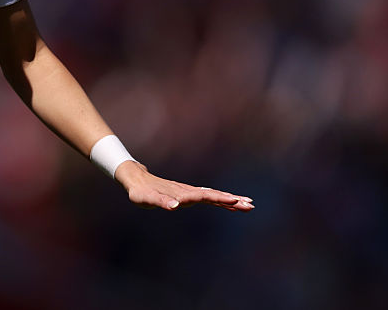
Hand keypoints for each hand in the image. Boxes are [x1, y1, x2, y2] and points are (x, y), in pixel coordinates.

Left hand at [114, 161, 253, 211]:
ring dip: (230, 200)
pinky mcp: (188, 195)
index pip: (204, 196)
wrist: (137, 180)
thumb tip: (175, 206)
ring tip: (248, 204)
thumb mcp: (147, 198)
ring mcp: (189, 192)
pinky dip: (221, 201)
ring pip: (214, 195)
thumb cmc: (140, 192)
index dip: (219, 198)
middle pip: (214, 195)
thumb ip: (161, 201)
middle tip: (251, 205)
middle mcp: (188, 192)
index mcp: (181, 193)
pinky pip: (208, 197)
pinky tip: (230, 204)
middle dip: (232, 200)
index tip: (235, 201)